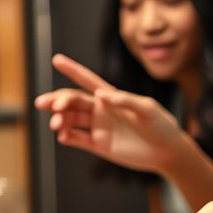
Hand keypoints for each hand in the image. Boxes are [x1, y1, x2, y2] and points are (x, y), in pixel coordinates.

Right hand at [33, 54, 186, 172]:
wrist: (167, 152)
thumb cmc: (162, 125)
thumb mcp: (147, 109)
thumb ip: (124, 100)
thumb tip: (100, 94)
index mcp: (112, 96)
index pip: (87, 80)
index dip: (72, 69)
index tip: (57, 60)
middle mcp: (101, 109)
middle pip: (73, 101)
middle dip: (57, 100)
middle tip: (45, 104)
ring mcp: (99, 127)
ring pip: (72, 120)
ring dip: (60, 120)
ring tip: (55, 124)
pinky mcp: (99, 145)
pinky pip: (77, 139)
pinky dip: (67, 137)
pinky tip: (62, 136)